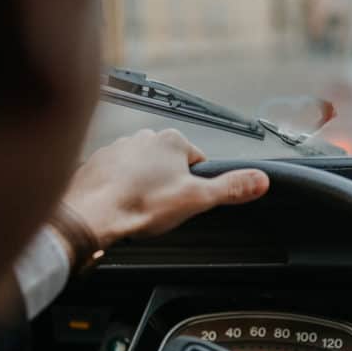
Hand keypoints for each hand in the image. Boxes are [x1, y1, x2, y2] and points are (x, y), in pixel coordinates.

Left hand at [60, 129, 269, 249]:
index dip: (196, 185)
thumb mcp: (196, 199)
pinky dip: (120, 189)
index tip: (185, 201)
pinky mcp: (98, 162)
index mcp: (172, 141)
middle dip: (169, 185)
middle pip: (169, 165)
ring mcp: (118, 148)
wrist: (90, 214)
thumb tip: (261, 180)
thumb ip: (230, 188)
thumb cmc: (139, 205)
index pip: (198, 161)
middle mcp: (144, 137)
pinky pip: (117, 176)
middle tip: (162, 208)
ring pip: (142, 170)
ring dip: (143, 187)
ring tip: (139, 208)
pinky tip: (119, 205)